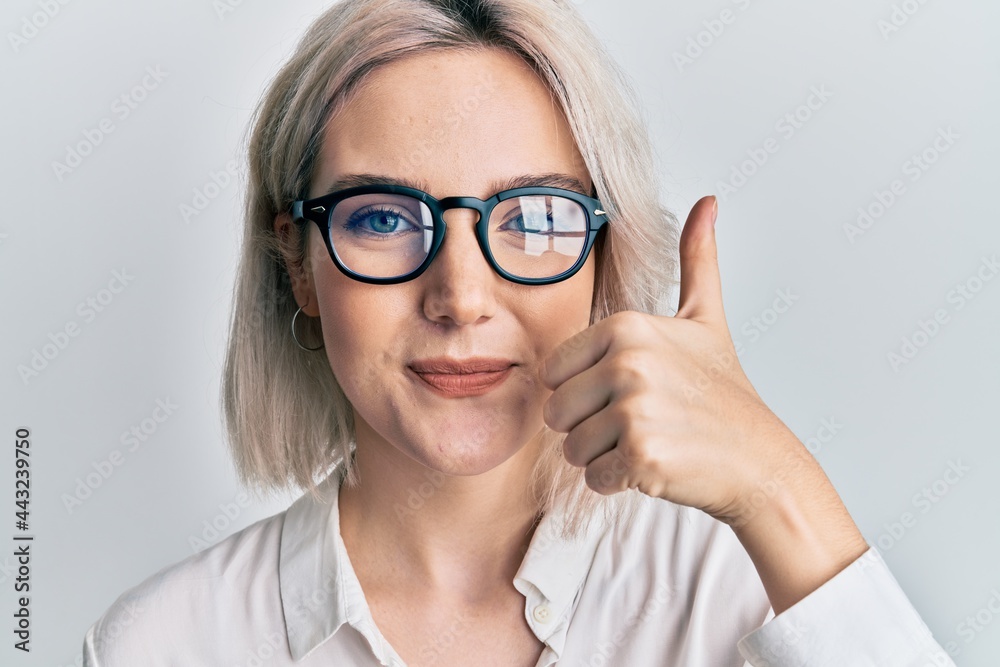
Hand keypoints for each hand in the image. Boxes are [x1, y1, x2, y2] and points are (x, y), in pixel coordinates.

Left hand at [538, 196, 812, 525]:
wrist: (760, 460)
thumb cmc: (723, 392)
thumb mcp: (706, 319)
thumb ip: (696, 261)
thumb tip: (708, 202)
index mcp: (626, 326)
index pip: (553, 374)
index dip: (584, 392)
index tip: (632, 392)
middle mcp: (627, 362)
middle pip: (556, 413)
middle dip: (588, 428)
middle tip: (641, 423)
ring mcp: (635, 410)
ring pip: (571, 449)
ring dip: (603, 457)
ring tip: (651, 442)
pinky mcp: (642, 457)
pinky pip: (593, 479)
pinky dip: (618, 483)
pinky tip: (657, 468)